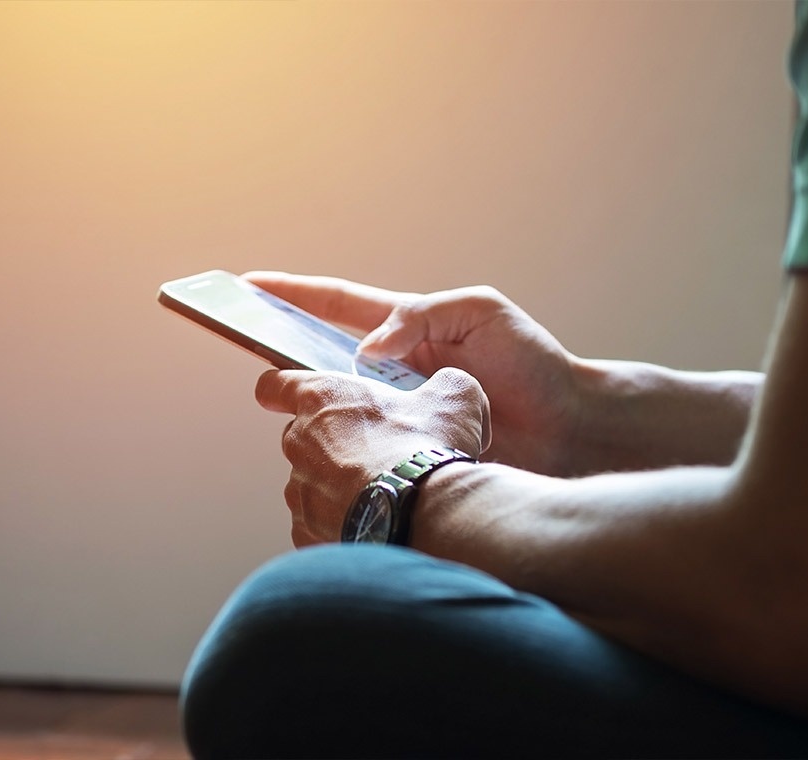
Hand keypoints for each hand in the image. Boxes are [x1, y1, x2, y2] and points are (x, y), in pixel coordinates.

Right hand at [244, 272, 578, 474]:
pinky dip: (336, 448)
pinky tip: (318, 452)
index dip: (294, 293)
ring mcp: (397, 411)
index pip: (338, 306)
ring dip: (304, 404)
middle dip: (277, 349)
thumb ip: (419, 316)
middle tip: (238, 342)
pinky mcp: (406, 449)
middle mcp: (392, 371)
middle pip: (321, 357)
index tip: (249, 284)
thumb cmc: (532, 363)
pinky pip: (360, 447)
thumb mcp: (480, 311)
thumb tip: (365, 353)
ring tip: (275, 403)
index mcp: (406, 329)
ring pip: (334, 406)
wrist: (568, 430)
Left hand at [255, 367, 489, 546]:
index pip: (275, 385)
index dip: (280, 390)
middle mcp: (300, 442)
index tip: (283, 396)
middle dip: (331, 444)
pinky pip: (318, 526)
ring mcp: (299, 492)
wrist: (425, 515)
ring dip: (339, 488)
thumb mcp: (454, 397)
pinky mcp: (306, 533)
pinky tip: (375, 525)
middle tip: (374, 453)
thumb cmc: (429, 449)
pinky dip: (341, 525)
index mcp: (323, 398)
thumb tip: (449, 392)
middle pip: (300, 437)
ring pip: (311, 485)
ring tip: (381, 496)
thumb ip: (442, 386)